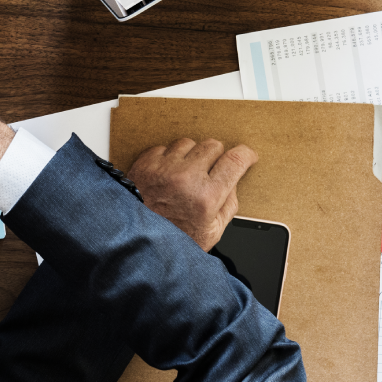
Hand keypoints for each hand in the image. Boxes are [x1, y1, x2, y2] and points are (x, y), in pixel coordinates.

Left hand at [126, 139, 257, 250]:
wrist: (134, 239)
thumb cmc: (171, 238)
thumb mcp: (211, 232)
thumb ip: (229, 205)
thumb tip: (234, 181)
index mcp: (206, 197)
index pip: (235, 161)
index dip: (245, 155)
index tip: (246, 155)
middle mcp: (186, 178)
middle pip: (213, 145)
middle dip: (215, 157)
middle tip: (209, 172)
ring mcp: (164, 168)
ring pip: (188, 143)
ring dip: (190, 156)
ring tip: (184, 176)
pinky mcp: (146, 163)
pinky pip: (165, 147)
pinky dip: (168, 159)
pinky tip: (167, 176)